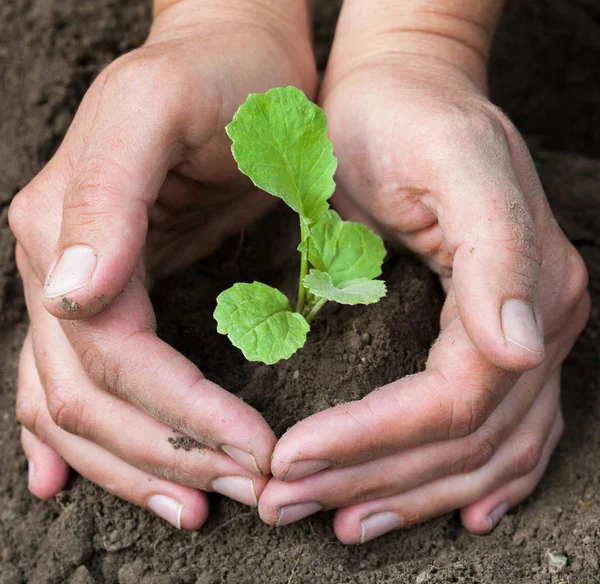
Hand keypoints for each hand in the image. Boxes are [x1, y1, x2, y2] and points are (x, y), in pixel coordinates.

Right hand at [9, 0, 315, 527]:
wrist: (230, 52)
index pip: (113, 358)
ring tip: (192, 507)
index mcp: (62, 229)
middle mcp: (58, 266)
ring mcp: (78, 283)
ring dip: (136, 464)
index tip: (253, 453)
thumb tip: (68, 296)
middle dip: (166, 453)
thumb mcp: (157, 110)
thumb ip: (105, 195)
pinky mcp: (114, 289)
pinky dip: (81, 439)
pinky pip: (76, 379)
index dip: (179, 415)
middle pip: (92, 398)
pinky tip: (73, 479)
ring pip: (81, 406)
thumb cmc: (213, 76)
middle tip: (239, 494)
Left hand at [257, 6, 589, 542]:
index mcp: (528, 287)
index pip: (450, 403)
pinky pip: (497, 434)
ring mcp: (520, 339)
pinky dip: (467, 482)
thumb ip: (499, 248)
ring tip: (338, 523)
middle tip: (288, 503)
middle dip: (371, 480)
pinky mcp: (487, 339)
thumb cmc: (410, 116)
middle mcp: (535, 326)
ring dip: (403, 495)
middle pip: (458, 443)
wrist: (408, 90)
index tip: (292, 459)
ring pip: (475, 454)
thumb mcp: (450, 159)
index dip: (372, 441)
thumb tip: (521, 348)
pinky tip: (446, 512)